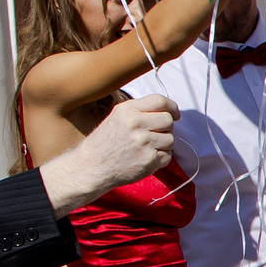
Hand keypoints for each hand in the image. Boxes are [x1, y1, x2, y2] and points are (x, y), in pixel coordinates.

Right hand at [41, 94, 177, 209]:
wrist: (91, 166)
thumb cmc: (106, 141)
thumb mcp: (118, 117)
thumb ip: (140, 111)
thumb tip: (168, 110)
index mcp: (128, 110)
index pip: (160, 101)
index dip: (171, 107)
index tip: (174, 114)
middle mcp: (136, 124)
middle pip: (168, 120)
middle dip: (166, 128)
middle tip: (155, 134)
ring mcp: (144, 143)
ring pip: (171, 139)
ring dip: (163, 144)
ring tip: (147, 147)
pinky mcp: (149, 160)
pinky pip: (168, 156)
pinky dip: (160, 158)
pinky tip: (145, 158)